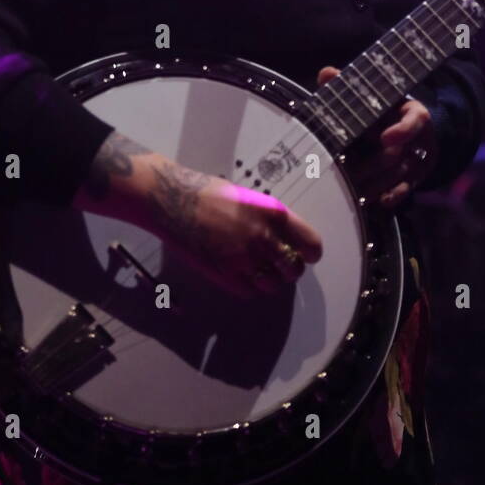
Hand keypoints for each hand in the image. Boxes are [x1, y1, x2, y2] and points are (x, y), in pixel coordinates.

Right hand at [74, 131, 322, 300]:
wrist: (173, 200)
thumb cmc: (208, 193)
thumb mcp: (248, 197)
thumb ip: (268, 217)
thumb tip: (283, 234)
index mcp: (273, 213)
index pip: (310, 243)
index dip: (311, 252)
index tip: (308, 255)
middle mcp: (263, 237)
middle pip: (294, 268)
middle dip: (291, 269)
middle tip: (283, 265)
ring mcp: (244, 258)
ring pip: (274, 284)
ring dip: (271, 280)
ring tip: (261, 271)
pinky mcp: (224, 273)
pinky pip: (250, 291)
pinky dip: (250, 287)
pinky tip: (242, 274)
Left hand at [316, 66, 438, 209]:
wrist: (410, 126)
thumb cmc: (384, 110)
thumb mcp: (373, 95)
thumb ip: (349, 87)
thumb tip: (326, 73)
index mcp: (411, 112)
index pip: (415, 120)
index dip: (402, 130)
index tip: (385, 138)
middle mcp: (418, 138)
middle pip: (398, 154)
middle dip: (372, 164)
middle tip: (346, 169)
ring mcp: (417, 160)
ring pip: (397, 176)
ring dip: (374, 183)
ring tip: (348, 187)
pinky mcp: (415, 179)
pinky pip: (404, 191)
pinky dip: (389, 197)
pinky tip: (373, 201)